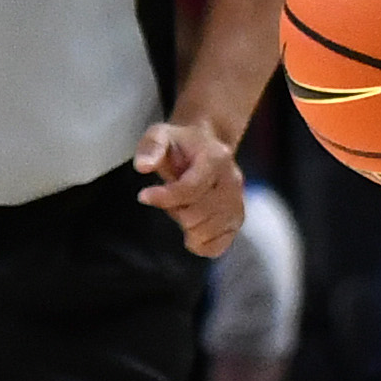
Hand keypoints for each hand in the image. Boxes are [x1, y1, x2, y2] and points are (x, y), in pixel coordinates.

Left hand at [135, 117, 244, 256]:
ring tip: (183, 206)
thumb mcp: (161, 134)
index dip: (164, 197)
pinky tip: (191, 229)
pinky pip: (217, 246)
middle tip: (171, 197)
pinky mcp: (237, 220)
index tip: (143, 195)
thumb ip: (151, 147)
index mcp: (216, 159)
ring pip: (205, 232)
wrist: (207, 144)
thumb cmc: (181, 143)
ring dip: (186, 225)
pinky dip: (200, 243)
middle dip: (175, 210)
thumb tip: (143, 166)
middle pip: (196, 215)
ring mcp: (237, 203)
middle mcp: (232, 182)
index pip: (191, 188)